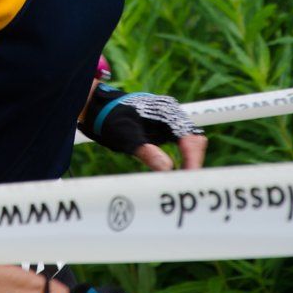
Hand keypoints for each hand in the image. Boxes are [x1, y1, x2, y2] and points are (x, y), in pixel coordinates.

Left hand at [78, 84, 206, 170]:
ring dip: (188, 161)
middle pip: (194, 140)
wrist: (97, 108)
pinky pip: (181, 143)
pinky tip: (176, 172)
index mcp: (167, 113)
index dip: (193, 160)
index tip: (189, 178)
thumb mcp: (126, 137)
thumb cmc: (110, 119)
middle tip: (186, 184)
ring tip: (181, 181)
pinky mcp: (164, 127)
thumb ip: (147, 152)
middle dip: (193, 162)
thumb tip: (168, 168)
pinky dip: (182, 158)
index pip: (190, 138)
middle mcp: (172, 115)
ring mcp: (169, 120)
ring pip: (189, 143)